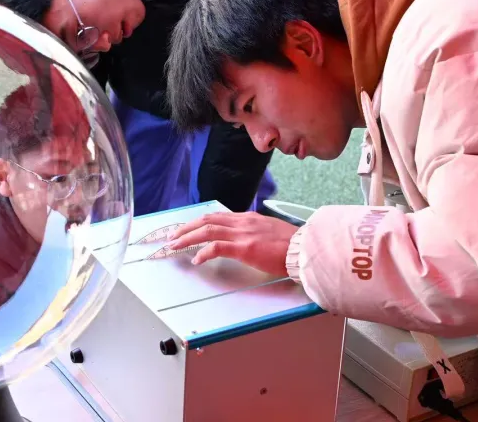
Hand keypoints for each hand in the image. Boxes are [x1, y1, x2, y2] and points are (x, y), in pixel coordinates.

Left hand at [166, 211, 298, 275]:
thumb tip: (242, 239)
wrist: (305, 248)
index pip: (216, 217)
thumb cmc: (292, 245)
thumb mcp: (269, 232)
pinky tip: (196, 259)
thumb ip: (254, 232)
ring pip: (207, 230)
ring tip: (174, 245)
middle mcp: (242, 222)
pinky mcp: (245, 247)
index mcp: (247, 218)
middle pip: (206, 220)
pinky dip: (203, 252)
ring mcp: (243, 234)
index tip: (186, 229)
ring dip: (187, 237)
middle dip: (186, 227)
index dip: (198, 223)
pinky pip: (217, 247)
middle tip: (171, 236)